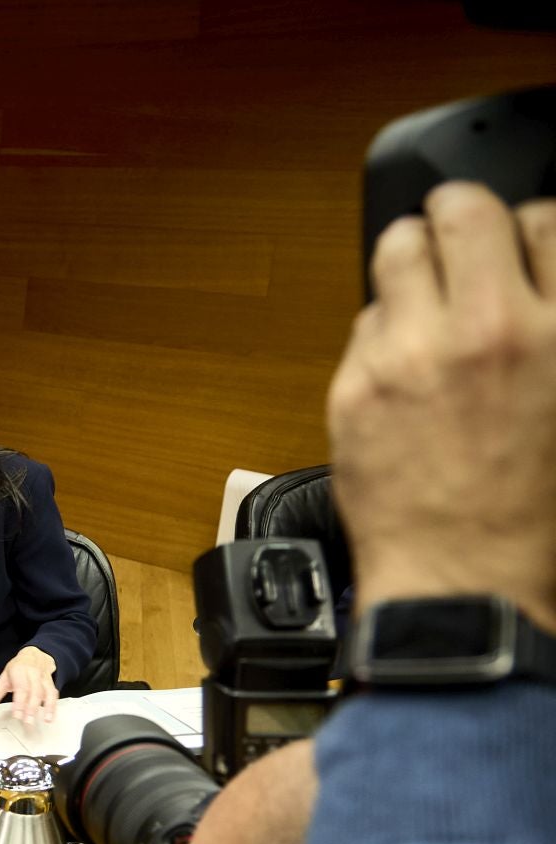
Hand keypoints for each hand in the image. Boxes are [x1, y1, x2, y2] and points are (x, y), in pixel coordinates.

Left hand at [0, 646, 57, 723]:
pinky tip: (50, 717)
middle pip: (34, 691)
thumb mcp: (5, 676)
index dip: (19, 702)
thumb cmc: (19, 668)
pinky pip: (54, 694)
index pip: (21, 688)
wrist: (35, 655)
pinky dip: (53, 706)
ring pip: (46, 692)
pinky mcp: (51, 683)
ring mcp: (43, 678)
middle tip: (28, 721)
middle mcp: (33, 673)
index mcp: (19, 670)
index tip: (17, 714)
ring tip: (44, 720)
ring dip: (47, 707)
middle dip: (32, 707)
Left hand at [331, 183, 555, 628]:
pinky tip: (399, 360)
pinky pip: (365, 320)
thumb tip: (540, 291)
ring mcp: (415, 353)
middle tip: (459, 242)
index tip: (519, 249)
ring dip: (409, 257)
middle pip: (464, 210)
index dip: (528, 231)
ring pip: (396, 248)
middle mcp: (491, 329)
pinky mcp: (356, 383)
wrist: (467, 584)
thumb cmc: (535, 515)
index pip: (546, 220)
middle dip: (459, 217)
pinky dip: (382, 330)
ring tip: (419, 285)